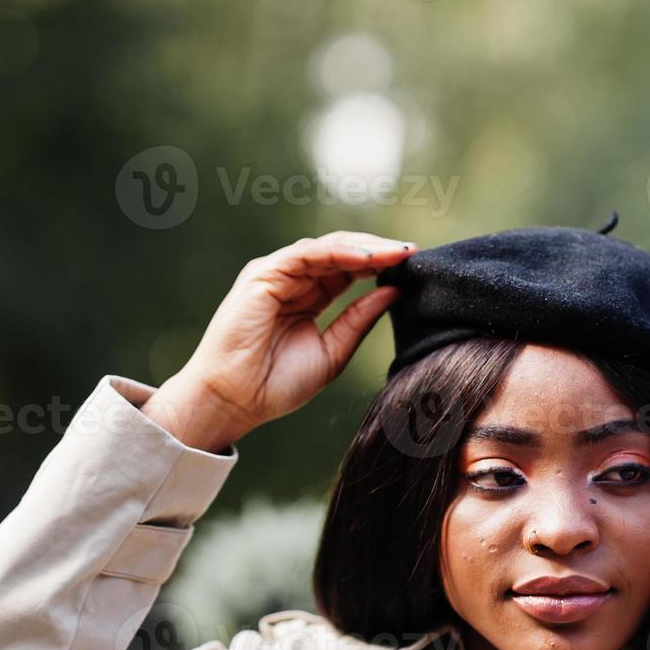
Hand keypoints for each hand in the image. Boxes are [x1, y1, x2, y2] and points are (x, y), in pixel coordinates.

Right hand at [142, 231, 413, 451]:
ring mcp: (275, 274)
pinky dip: (340, 252)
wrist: (233, 401)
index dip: (381, 265)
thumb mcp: (332, 352)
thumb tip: (394, 290)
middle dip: (379, 251)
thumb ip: (359, 320)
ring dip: (365, 248)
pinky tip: (369, 259)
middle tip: (414, 253)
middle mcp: (291, 280)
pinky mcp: (263, 275)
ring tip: (399, 253)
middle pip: (342, 253)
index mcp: (306, 298)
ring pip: (328, 248)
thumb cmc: (274, 385)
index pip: (348, 270)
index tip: (415, 268)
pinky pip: (308, 253)